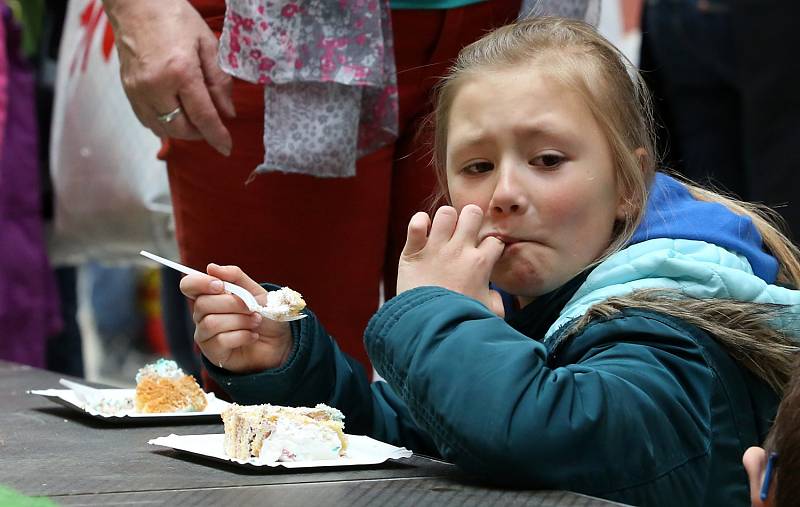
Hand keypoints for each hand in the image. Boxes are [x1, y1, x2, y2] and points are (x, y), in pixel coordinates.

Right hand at [103, 0, 234, 154]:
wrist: (135, 3)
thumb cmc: (174, 17)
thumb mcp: (207, 43)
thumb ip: (219, 81)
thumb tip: (228, 113)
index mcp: (180, 72)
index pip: (203, 116)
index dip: (217, 136)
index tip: (226, 148)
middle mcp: (156, 86)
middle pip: (181, 128)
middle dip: (200, 133)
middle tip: (212, 123)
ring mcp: (138, 90)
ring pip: (163, 128)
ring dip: (182, 130)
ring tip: (195, 118)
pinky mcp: (127, 90)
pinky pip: (147, 120)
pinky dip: (163, 123)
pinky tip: (175, 113)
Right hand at [180, 263, 292, 372]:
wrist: (279, 341)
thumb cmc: (264, 315)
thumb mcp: (255, 291)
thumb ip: (235, 277)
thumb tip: (211, 267)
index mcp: (210, 296)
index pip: (189, 285)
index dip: (200, 283)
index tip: (221, 286)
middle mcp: (202, 315)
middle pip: (203, 304)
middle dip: (233, 304)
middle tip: (252, 308)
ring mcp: (205, 335)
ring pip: (211, 323)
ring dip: (240, 320)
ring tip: (256, 321)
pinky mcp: (213, 353)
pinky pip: (221, 340)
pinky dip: (242, 336)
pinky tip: (253, 336)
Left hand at [397, 205, 505, 316]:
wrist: (428, 327)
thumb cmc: (460, 323)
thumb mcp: (488, 315)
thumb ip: (497, 302)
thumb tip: (494, 294)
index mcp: (481, 264)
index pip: (494, 239)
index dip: (490, 245)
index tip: (483, 254)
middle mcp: (460, 250)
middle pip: (472, 212)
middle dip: (470, 219)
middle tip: (463, 235)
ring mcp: (436, 248)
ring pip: (446, 212)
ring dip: (445, 220)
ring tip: (441, 233)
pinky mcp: (413, 252)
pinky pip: (417, 223)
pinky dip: (419, 223)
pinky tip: (422, 232)